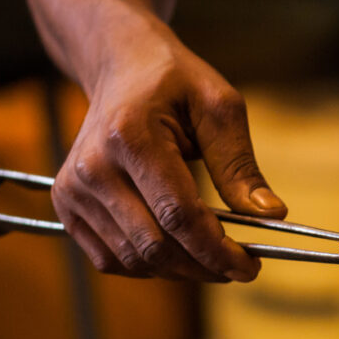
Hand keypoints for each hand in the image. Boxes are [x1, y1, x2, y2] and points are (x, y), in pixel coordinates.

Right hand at [52, 28, 285, 280]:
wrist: (120, 68)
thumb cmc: (175, 84)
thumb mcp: (219, 108)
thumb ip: (240, 165)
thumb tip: (271, 214)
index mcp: (130, 138)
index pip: (178, 216)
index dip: (218, 251)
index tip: (251, 268)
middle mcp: (93, 168)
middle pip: (156, 246)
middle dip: (205, 267)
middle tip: (240, 268)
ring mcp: (74, 190)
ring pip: (135, 260)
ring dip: (182, 270)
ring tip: (214, 258)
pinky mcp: (67, 206)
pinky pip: (112, 260)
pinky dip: (151, 267)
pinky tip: (180, 252)